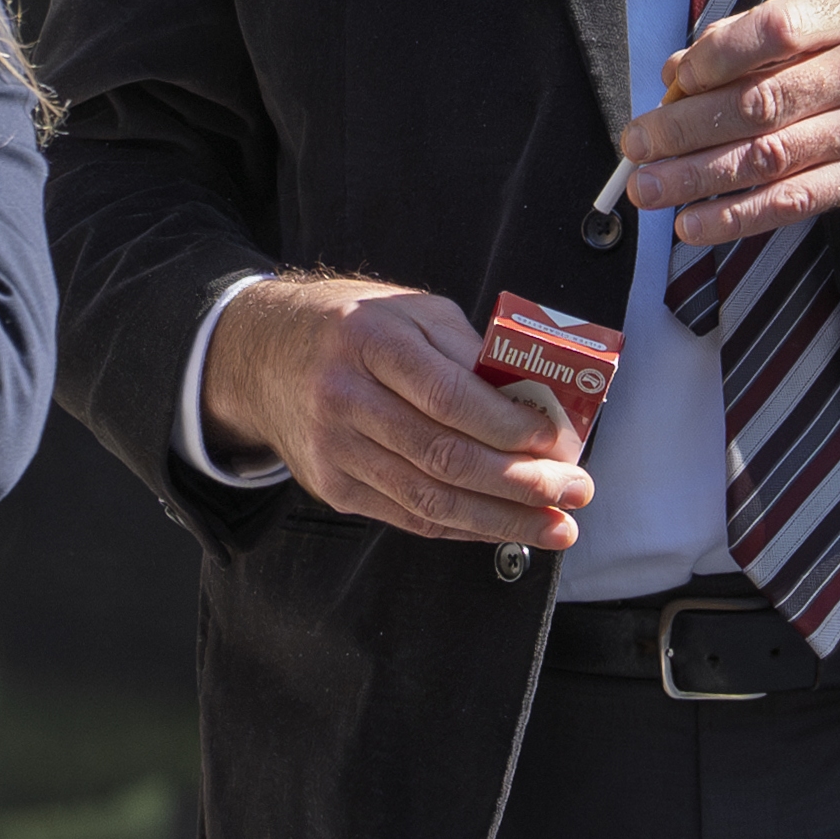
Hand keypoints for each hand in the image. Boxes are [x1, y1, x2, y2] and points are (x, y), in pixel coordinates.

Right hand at [201, 275, 595, 549]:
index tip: (556, 441)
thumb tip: (535, 399)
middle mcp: (345, 398)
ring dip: (502, 520)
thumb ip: (468, 349)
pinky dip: (463, 526)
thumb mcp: (410, 311)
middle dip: (520, 482)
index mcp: (370, 341)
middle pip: (443, 456)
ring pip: (428, 499)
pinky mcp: (333, 487)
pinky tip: (504, 527)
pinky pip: (407, 516)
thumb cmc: (355, 326)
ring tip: (555, 526)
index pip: (447, 395)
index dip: (506, 426)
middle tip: (575, 491)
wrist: (264, 355)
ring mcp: (335, 449)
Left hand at [620, 0, 839, 279]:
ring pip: (770, 156)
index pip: (776, 28)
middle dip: (687, 127)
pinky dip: (737, 217)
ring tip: (650, 188)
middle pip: (764, 101)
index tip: (674, 81)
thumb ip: (753, 42)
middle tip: (638, 144)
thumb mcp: (829, 30)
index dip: (716, 56)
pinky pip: (795, 201)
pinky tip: (695, 223)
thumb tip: (676, 74)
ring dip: (698, 177)